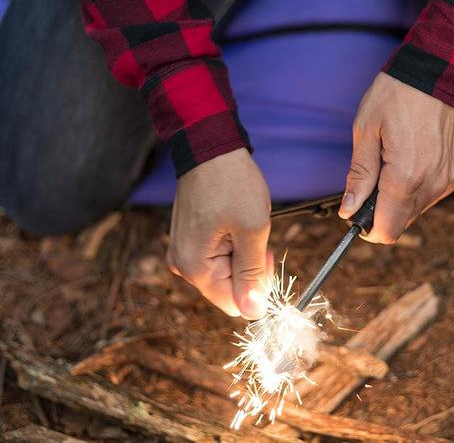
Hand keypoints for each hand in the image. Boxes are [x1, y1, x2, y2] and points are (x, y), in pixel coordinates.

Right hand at [167, 148, 272, 318]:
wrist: (209, 148)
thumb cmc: (232, 183)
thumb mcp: (253, 229)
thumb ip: (252, 274)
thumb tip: (253, 313)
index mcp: (195, 267)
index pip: (234, 305)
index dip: (257, 285)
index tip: (264, 253)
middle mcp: (182, 265)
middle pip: (228, 289)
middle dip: (249, 267)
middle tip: (255, 234)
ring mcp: (183, 251)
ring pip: (225, 272)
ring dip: (242, 253)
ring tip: (242, 223)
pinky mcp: (188, 239)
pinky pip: (216, 256)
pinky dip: (231, 244)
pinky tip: (233, 221)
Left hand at [339, 72, 453, 242]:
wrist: (438, 70)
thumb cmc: (396, 95)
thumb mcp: (365, 131)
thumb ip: (358, 176)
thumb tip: (348, 210)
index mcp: (405, 177)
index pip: (387, 230)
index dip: (367, 229)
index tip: (355, 214)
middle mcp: (432, 184)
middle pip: (401, 223)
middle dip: (380, 213)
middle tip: (368, 182)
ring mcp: (448, 179)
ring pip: (415, 211)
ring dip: (396, 200)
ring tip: (388, 165)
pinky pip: (430, 195)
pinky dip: (413, 189)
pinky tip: (406, 162)